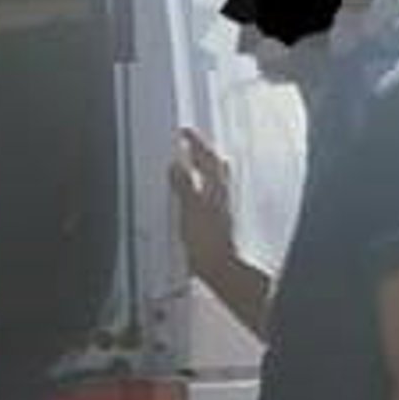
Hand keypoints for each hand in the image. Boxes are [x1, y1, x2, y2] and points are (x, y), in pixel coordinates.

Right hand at [169, 128, 237, 281]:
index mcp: (215, 187)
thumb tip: (176, 166)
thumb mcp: (190, 210)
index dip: (195, 142)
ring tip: (194, 162)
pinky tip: (196, 193)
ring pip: (216, 179)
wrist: (220, 267)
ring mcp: (221, 207)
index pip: (206, 156)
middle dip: (203, 152)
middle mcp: (222, 194)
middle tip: (190, 143)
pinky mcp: (217, 220)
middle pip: (215, 165)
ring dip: (205, 168)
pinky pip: (211, 194)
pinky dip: (203, 186)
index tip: (184, 132)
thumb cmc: (208, 242)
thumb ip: (184, 185)